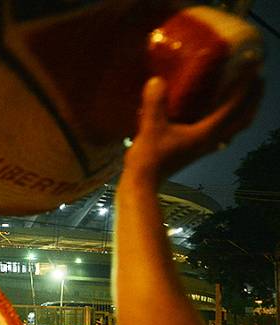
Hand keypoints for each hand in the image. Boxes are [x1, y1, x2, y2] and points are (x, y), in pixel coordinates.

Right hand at [124, 72, 261, 183]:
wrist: (143, 182)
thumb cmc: (149, 157)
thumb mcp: (150, 127)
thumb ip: (155, 104)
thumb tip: (157, 80)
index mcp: (206, 133)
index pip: (234, 106)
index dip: (245, 84)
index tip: (252, 65)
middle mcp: (213, 139)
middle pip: (244, 117)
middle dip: (254, 97)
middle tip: (258, 77)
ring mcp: (207, 146)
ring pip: (237, 127)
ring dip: (246, 110)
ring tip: (247, 94)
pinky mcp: (198, 149)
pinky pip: (224, 132)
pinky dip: (231, 120)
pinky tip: (223, 116)